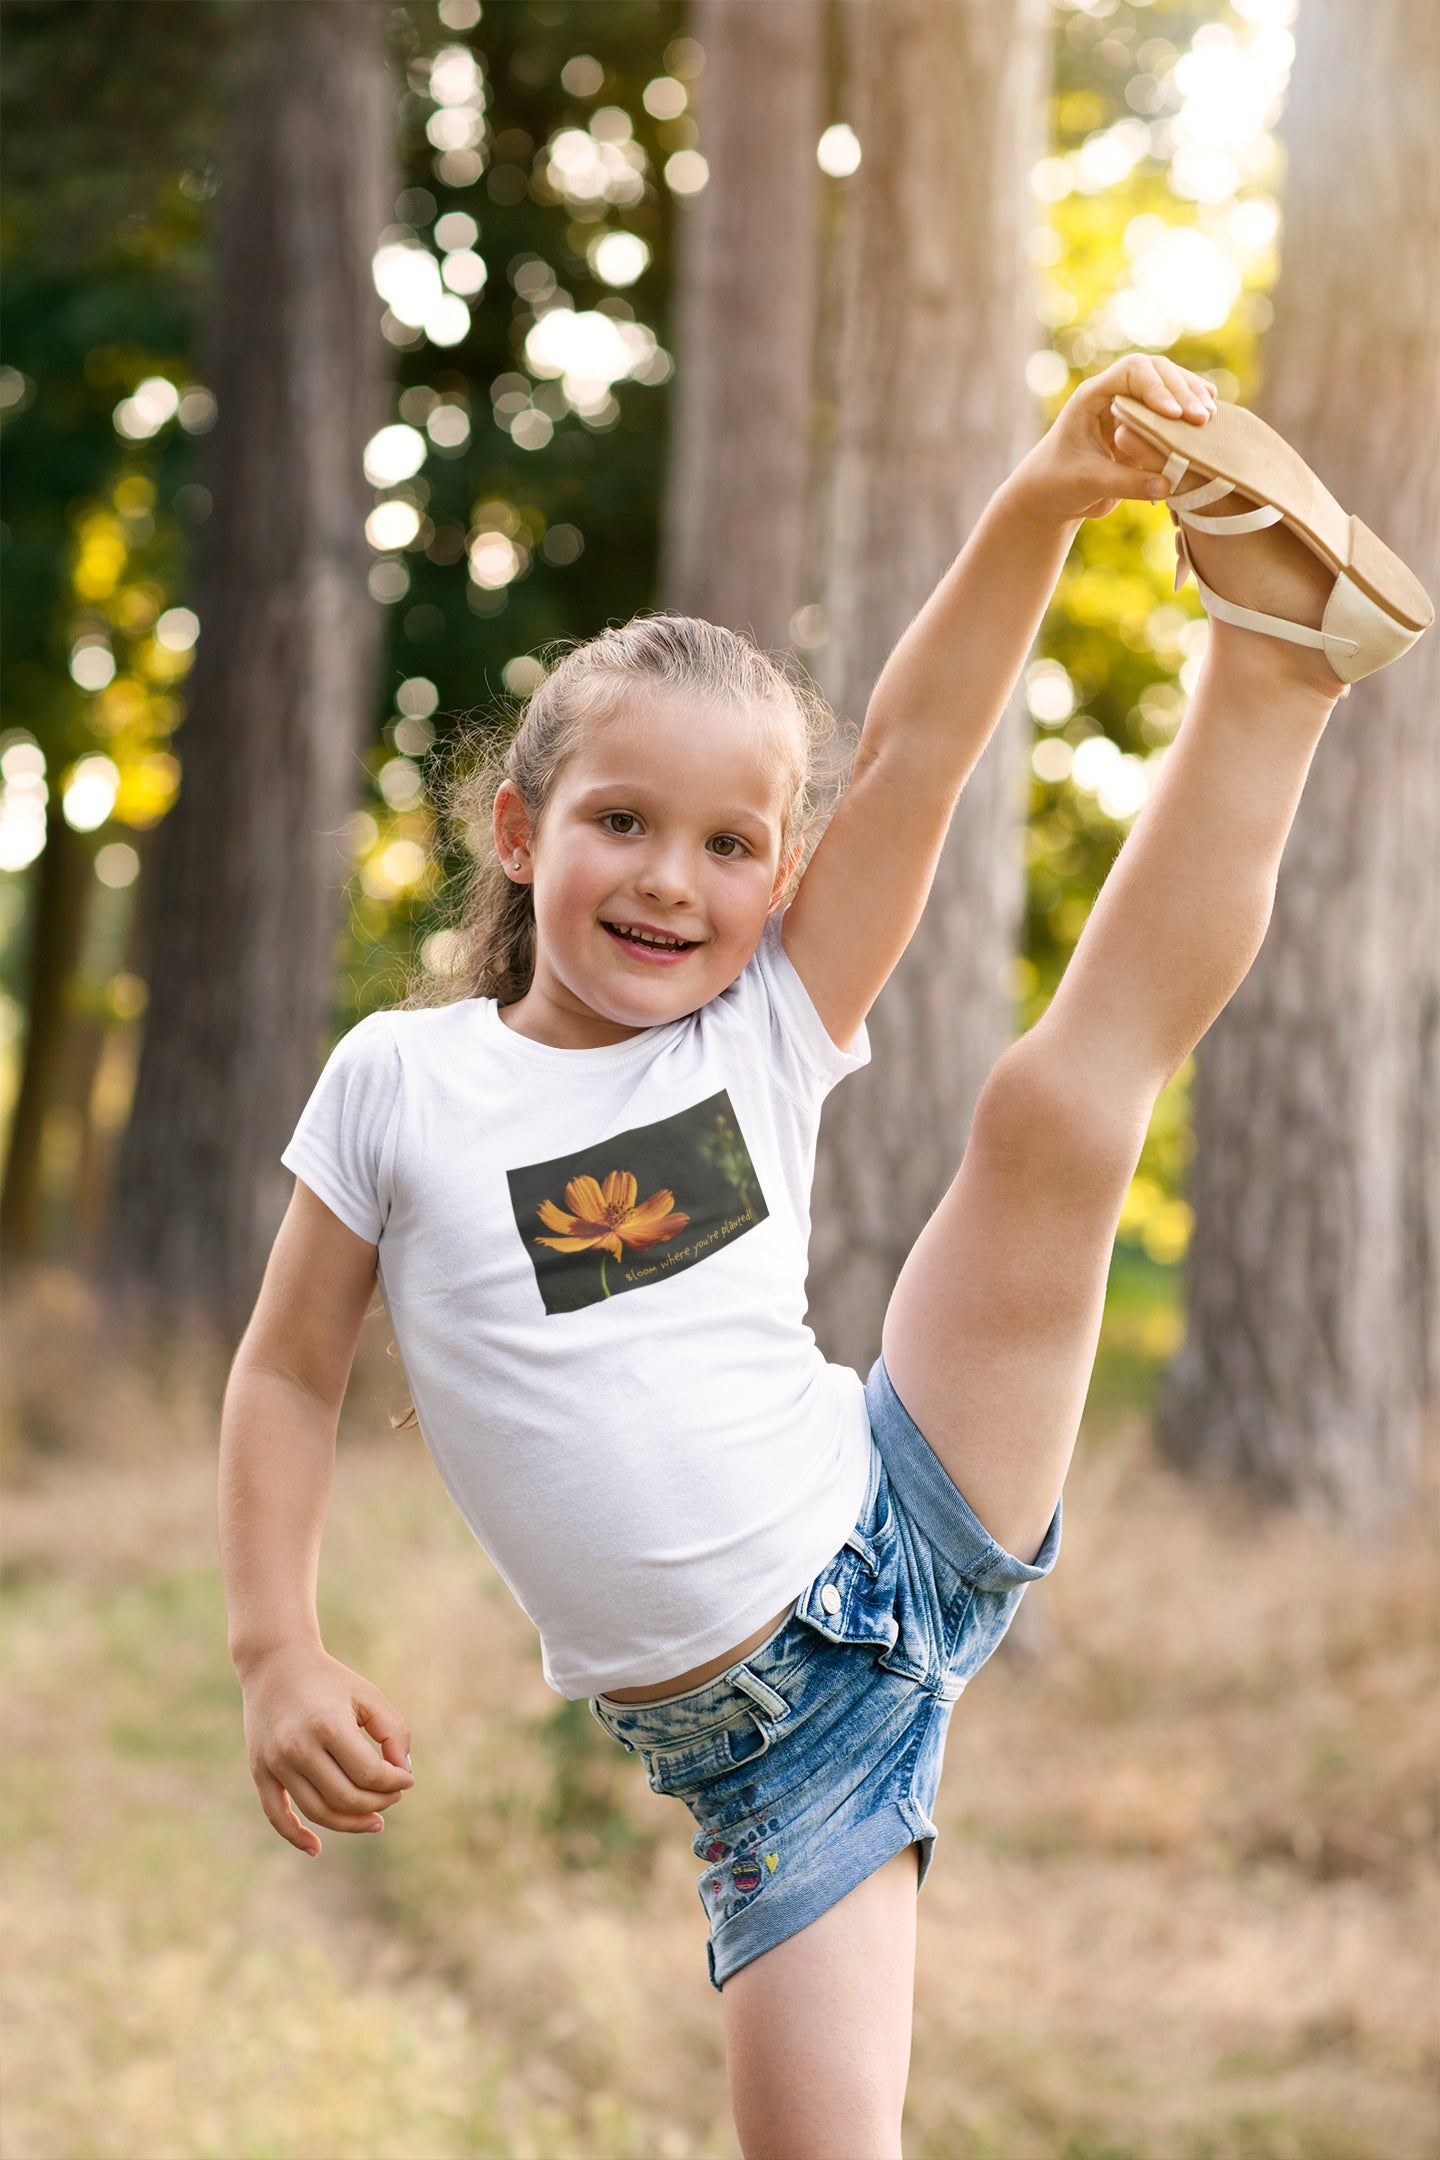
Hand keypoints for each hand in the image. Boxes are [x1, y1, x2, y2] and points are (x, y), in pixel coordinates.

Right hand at [239, 1642, 413, 1857]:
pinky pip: (276, 1815)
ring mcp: (275, 1762)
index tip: (406, 1778)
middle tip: (394, 1796)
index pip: (370, 1774)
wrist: (276, 1663)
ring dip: (350, 1822)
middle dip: (378, 1803)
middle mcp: (298, 1747)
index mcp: (328, 1725)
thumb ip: (393, 1731)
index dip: (395, 1782)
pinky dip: (296, 1836)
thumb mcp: (368, 1695)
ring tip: (375, 1820)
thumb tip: (402, 1773)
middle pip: (346, 1798)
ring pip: (318, 1811)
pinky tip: (316, 1849)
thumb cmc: (330, 1680)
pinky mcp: (260, 1771)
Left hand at [1010, 354, 1218, 524]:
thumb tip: (1168, 484)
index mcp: (1092, 396)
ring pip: (1169, 385)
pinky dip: (1190, 411)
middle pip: (1157, 372)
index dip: (1156, 387)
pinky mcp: (1145, 425)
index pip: (1131, 372)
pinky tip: (1211, 419)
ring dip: (1192, 397)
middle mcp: (1114, 394)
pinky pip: (1172, 410)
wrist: (1049, 496)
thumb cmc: (1058, 484)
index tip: (1173, 414)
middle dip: (1182, 392)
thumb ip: (1126, 483)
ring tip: (1210, 418)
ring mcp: (1131, 407)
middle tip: (1202, 418)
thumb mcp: (1088, 484)